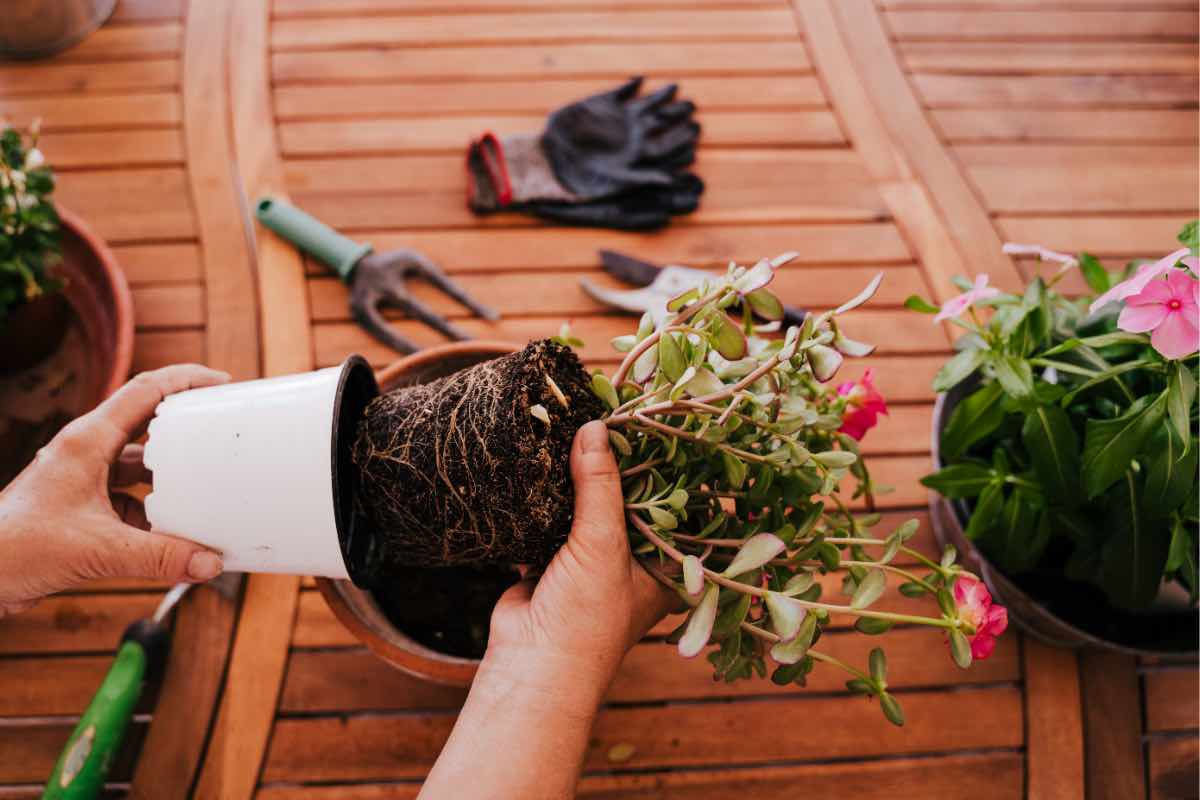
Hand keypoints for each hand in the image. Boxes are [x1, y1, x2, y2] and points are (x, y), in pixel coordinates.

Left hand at [0, 365, 229, 615]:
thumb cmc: (15, 549)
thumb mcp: (98, 550)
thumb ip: (159, 557)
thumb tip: (210, 564)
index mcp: (88, 441)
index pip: (146, 391)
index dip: (187, 380)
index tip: (222, 385)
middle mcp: (87, 451)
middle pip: (148, 423)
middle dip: (187, 427)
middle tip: (223, 430)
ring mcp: (83, 477)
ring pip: (140, 465)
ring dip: (171, 475)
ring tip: (207, 484)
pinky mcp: (82, 505)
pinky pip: (129, 497)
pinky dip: (154, 510)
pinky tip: (174, 531)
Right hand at [487, 419, 676, 689]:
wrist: (530, 666)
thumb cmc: (586, 619)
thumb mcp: (602, 544)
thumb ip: (599, 485)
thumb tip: (594, 427)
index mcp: (665, 565)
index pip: (674, 504)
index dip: (666, 466)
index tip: (654, 420)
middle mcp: (633, 562)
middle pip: (628, 501)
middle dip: (614, 466)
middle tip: (607, 415)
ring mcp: (591, 561)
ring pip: (588, 508)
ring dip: (577, 479)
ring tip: (573, 427)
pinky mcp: (552, 560)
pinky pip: (553, 519)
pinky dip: (545, 498)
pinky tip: (540, 462)